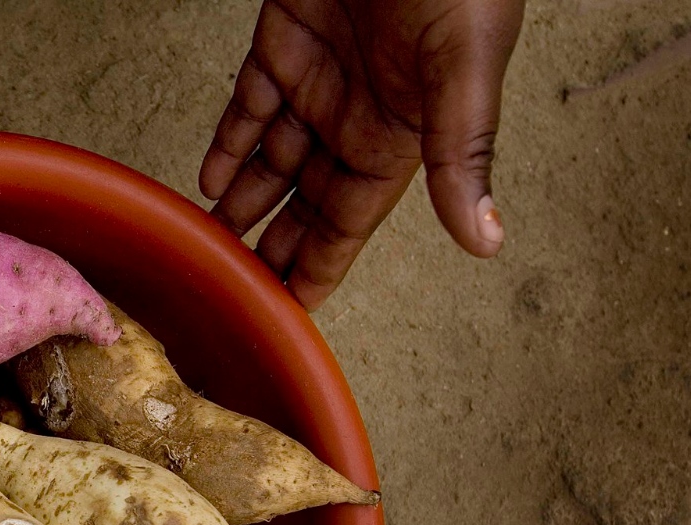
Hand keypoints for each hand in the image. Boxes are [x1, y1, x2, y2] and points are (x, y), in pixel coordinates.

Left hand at [200, 0, 523, 309]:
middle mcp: (353, 119)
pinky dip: (227, 141)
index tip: (285, 317)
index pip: (347, 226)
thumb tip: (485, 241)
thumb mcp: (466, 68)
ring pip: (266, 162)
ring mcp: (315, 81)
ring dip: (238, 203)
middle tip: (229, 296)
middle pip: (300, 205)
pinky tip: (208, 179)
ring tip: (205, 247)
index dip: (316, 271)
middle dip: (267, 249)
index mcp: (397, 139)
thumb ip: (463, 154)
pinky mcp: (282, 41)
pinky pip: (247, 105)